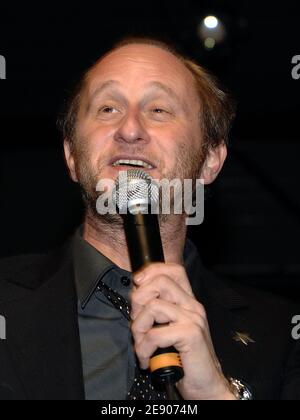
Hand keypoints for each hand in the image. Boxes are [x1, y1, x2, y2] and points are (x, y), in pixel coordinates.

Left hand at [130, 262, 235, 399]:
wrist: (206, 385)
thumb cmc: (184, 360)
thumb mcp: (169, 330)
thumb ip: (158, 313)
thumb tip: (135, 298)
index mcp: (188, 302)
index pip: (173, 270)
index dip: (151, 271)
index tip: (137, 284)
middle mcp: (192, 306)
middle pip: (160, 281)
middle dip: (139, 299)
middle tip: (137, 322)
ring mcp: (193, 318)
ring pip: (152, 307)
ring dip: (138, 328)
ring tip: (141, 344)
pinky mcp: (191, 334)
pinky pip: (154, 334)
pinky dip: (143, 349)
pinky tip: (146, 359)